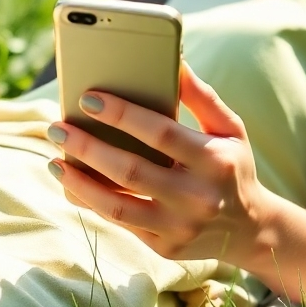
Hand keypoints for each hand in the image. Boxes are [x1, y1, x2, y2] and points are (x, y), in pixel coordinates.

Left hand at [45, 62, 268, 266]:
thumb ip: (201, 96)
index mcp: (215, 160)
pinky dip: (90, 201)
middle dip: (87, 147)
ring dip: (79, 181)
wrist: (251, 230)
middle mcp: (198, 196)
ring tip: (54, 159)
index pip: (161, 133)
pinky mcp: (165, 247)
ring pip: (117, 205)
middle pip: (131, 170)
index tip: (88, 98)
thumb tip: (174, 59)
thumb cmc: (232, 166)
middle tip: (57, 127)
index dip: (122, 115)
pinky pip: (119, 223)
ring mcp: (180, 226)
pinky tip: (70, 182)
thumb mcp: (229, 129)